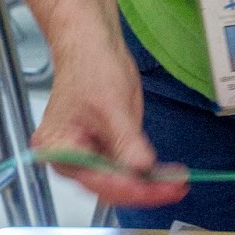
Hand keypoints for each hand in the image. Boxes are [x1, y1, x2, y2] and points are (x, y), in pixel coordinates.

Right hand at [31, 31, 188, 209]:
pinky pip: (125, 169)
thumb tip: (142, 170)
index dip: (131, 188)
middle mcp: (69, 158)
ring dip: (148, 185)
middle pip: (108, 187)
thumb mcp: (111, 105)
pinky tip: (166, 175)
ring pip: (119, 182)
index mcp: (58, 148)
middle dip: (143, 190)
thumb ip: (126, 141)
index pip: (97, 180)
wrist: (93, 44)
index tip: (160, 190)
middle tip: (175, 188)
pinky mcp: (104, 150)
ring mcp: (87, 156)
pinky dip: (145, 173)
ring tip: (176, 184)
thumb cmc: (90, 66)